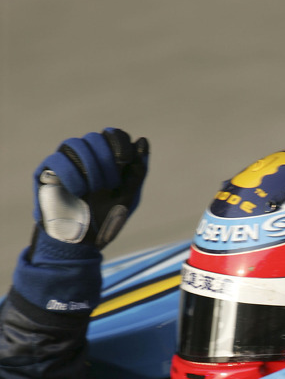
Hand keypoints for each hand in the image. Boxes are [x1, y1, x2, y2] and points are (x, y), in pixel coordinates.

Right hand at [35, 128, 148, 248]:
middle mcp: (85, 158)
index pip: (112, 134)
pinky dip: (71, 172)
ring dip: (91, 165)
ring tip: (95, 189)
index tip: (126, 160)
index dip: (120, 142)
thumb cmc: (105, 220)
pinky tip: (79, 191)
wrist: (82, 244)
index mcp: (106, 161)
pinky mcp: (47, 174)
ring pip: (75, 143)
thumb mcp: (129, 197)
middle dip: (107, 158)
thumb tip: (143, 140)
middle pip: (95, 137)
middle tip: (111, 183)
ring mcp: (65, 164)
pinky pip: (57, 159)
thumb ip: (138, 170)